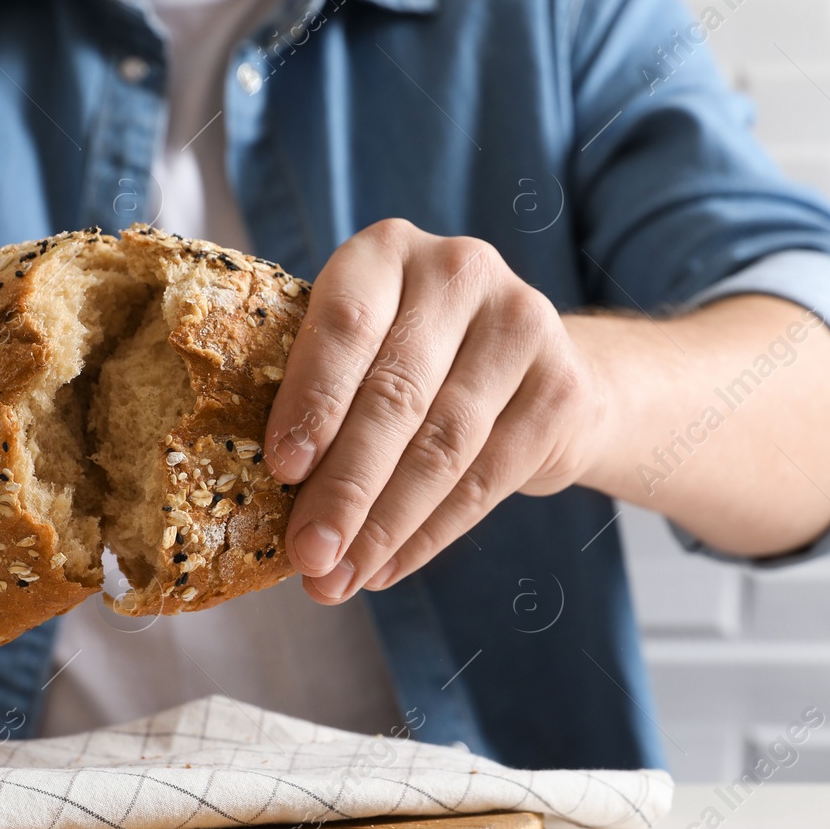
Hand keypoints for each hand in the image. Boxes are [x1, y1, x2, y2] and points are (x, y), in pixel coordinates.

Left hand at [264, 219, 596, 603]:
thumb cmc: (417, 359)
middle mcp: (459, 270)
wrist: (537, 366)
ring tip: (340, 578)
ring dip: (384, 526)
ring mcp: (521, 323)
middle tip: (308, 554)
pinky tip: (388, 568)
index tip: (282, 469)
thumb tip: (268, 495)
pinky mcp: (561, 387)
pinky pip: (485, 479)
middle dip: (345, 487)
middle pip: (396, 395)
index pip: (347, 325)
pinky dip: (429, 535)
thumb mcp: (366, 347)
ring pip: (442, 446)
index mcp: (386, 250)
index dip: (314, 399)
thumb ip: (323, 392)